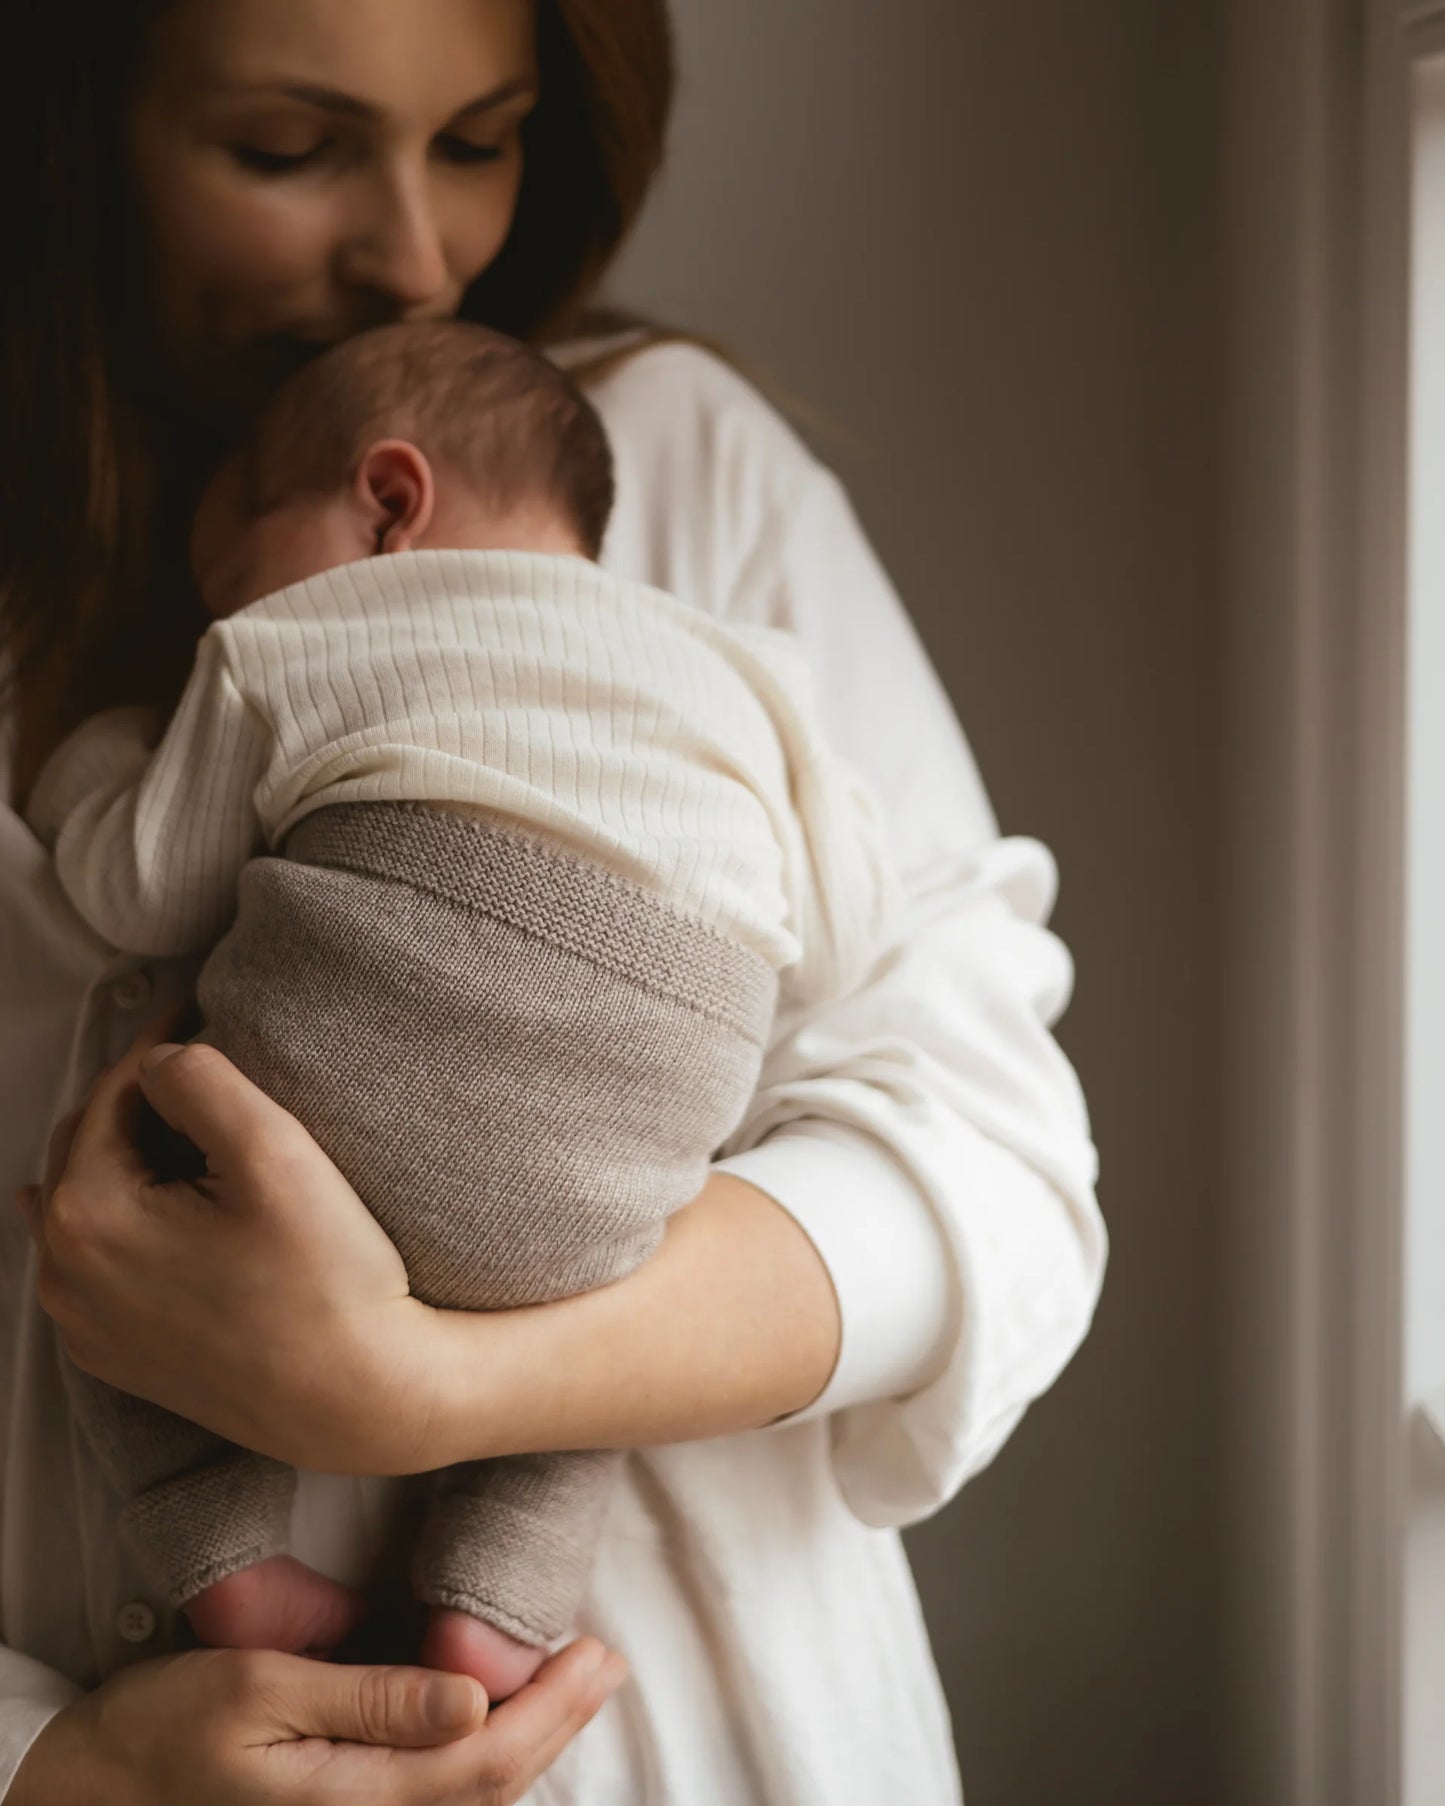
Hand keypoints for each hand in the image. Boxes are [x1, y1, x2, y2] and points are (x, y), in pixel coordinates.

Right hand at [10, 1639, 625, 1805]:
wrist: (87, 1793)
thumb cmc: (163, 1731)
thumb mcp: (259, 1692)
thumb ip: (369, 1698)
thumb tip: (471, 1697)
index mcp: (352, 1802)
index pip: (485, 1761)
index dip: (552, 1709)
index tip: (595, 1653)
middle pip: (491, 1788)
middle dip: (558, 1722)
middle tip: (604, 1662)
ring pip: (470, 1804)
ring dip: (531, 1743)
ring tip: (573, 1685)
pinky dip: (484, 1764)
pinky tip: (503, 1725)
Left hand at [19, 1021, 452, 1474]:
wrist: (363, 1398)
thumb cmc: (327, 1285)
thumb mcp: (273, 1150)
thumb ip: (201, 1077)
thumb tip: (162, 1060)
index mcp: (85, 1216)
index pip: (114, 1094)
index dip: (163, 1046)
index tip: (204, 1016)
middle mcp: (64, 1276)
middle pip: (92, 1147)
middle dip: (144, 1103)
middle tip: (209, 1070)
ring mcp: (86, 1325)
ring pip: (92, 1203)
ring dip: (135, 1160)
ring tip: (201, 1134)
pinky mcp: (118, 1355)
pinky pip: (105, 1262)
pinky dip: (134, 1222)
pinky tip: (182, 1209)